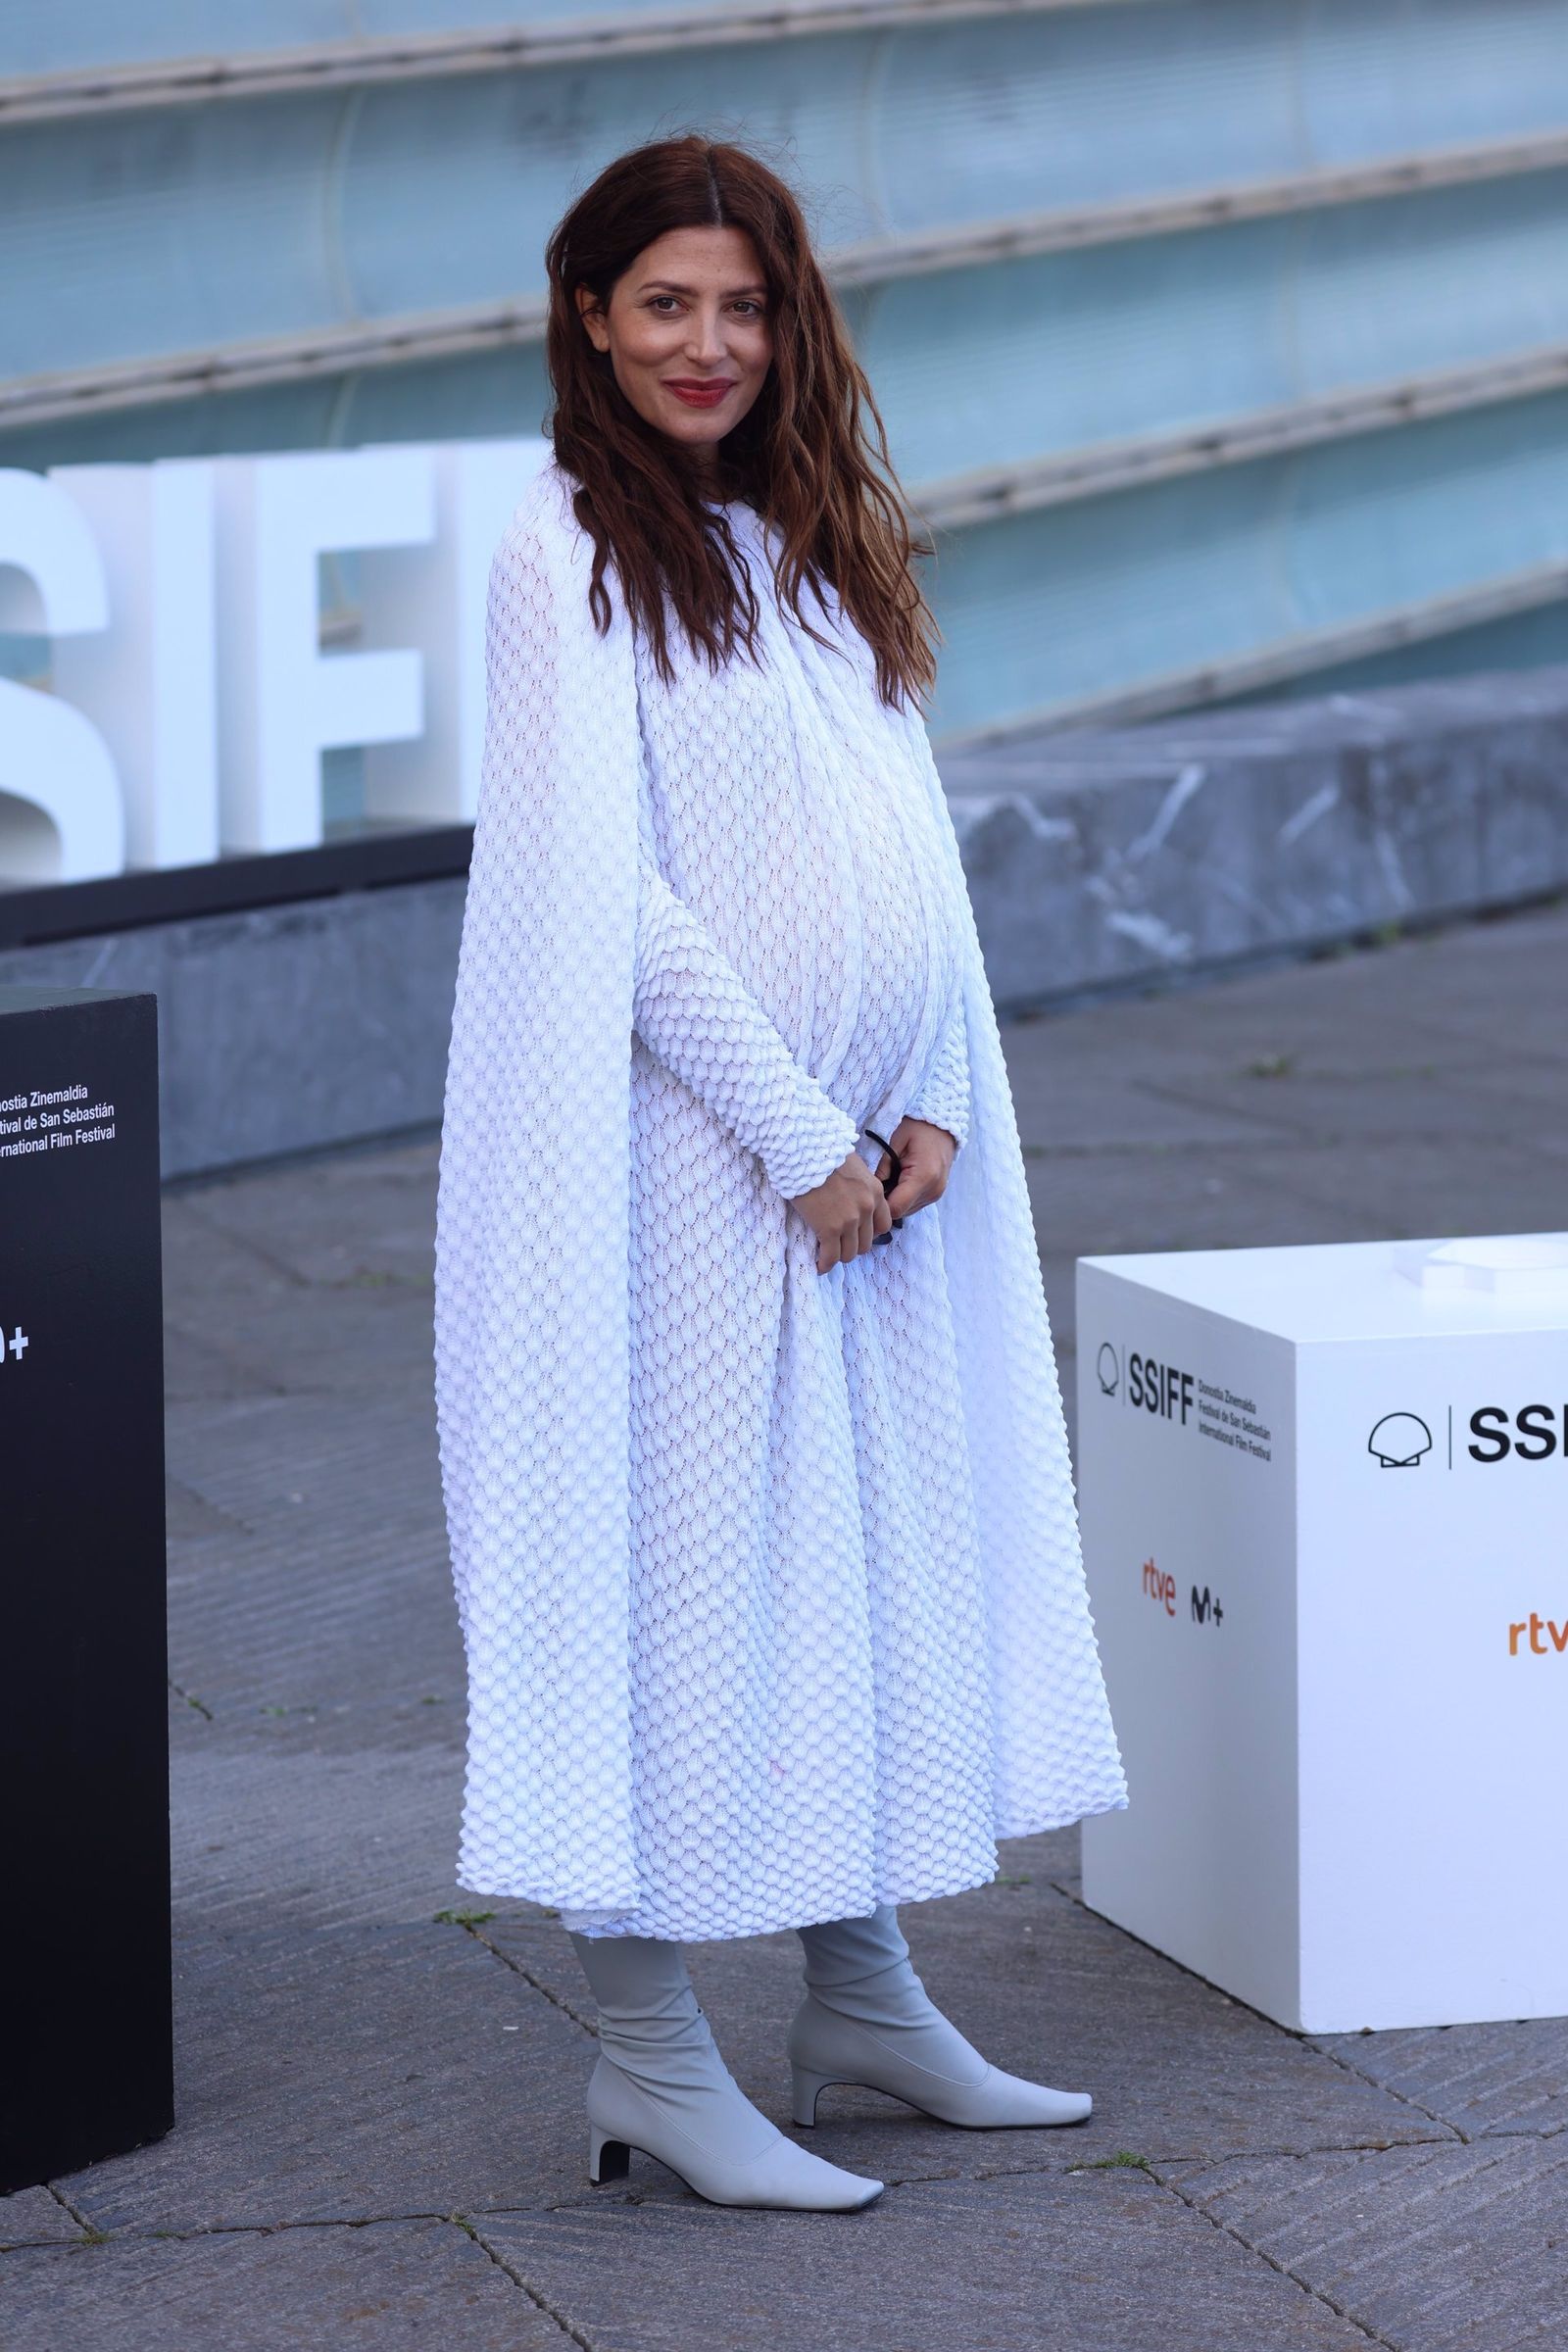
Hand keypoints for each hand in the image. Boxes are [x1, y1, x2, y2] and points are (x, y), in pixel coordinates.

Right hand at [789, 1149, 893, 1272]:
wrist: (804, 1151)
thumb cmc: (823, 1153)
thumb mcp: (853, 1166)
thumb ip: (860, 1186)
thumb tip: (852, 1196)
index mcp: (875, 1191)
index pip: (884, 1225)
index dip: (870, 1233)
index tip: (857, 1234)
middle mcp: (867, 1208)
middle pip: (867, 1243)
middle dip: (853, 1246)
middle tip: (840, 1244)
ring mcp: (849, 1220)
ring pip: (850, 1253)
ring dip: (839, 1256)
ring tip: (828, 1254)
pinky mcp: (829, 1228)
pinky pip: (831, 1256)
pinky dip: (825, 1264)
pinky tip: (819, 1265)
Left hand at [876, 1116, 957, 1220]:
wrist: (943, 1124)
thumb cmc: (918, 1128)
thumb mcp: (895, 1142)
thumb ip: (883, 1169)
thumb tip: (872, 1190)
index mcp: (923, 1177)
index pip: (895, 1208)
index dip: (879, 1206)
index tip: (868, 1194)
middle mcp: (932, 1190)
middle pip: (901, 1212)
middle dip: (886, 1203)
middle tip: (876, 1185)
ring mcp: (936, 1194)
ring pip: (907, 1211)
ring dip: (895, 1201)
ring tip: (889, 1180)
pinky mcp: (936, 1194)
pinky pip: (914, 1204)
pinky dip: (904, 1198)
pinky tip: (898, 1182)